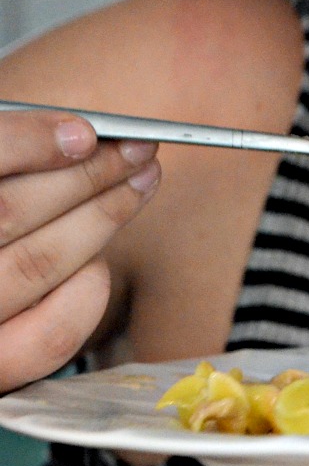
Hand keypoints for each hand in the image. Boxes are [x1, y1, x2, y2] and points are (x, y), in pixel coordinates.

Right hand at [0, 109, 159, 390]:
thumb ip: (4, 163)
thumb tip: (72, 139)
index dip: (29, 142)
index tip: (83, 131)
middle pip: (11, 212)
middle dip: (87, 175)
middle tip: (136, 152)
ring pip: (40, 264)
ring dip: (101, 219)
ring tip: (138, 187)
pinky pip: (51, 334)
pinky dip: (87, 290)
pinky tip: (99, 260)